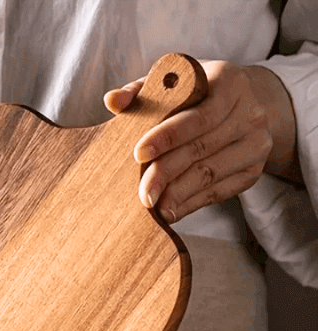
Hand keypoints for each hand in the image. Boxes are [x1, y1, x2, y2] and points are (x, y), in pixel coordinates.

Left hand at [104, 60, 299, 222]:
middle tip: (142, 193)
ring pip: (210, 173)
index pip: (198, 114)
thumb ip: (141, 91)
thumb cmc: (198, 94)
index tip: (139, 153)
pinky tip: (169, 211)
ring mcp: (256, 143)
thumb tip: (111, 101)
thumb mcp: (174, 84)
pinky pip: (218, 192)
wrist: (247, 107)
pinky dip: (190, 204)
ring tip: (153, 206)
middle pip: (201, 148)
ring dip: (177, 194)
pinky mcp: (253, 171)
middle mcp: (250, 112)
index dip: (168, 136)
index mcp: (229, 82)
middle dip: (166, 172)